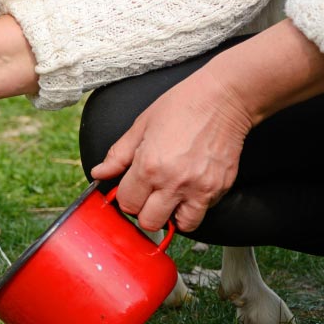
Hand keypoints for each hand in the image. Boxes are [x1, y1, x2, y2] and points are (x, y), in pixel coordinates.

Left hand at [90, 66, 251, 231]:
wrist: (224, 98)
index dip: (127, 198)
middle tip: (150, 196)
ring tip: (171, 197)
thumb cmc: (183, 106)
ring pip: (179, 225)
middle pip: (149, 222)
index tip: (133, 189)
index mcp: (148, 166)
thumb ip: (118, 154)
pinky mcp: (218, 189)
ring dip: (172, 215)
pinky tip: (190, 189)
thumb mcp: (141, 125)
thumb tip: (99, 173)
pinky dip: (194, 207)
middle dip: (146, 212)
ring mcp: (198, 188)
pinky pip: (202, 213)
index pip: (127, 204)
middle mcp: (172, 182)